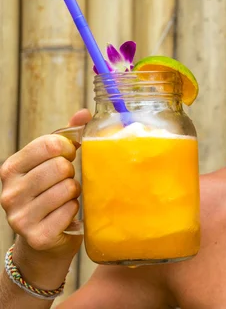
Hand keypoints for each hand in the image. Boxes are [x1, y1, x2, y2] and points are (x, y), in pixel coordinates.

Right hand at [0, 109, 91, 257]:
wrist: (42, 245)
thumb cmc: (50, 196)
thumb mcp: (52, 164)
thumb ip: (67, 137)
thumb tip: (84, 112)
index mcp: (11, 168)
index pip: (48, 144)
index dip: (68, 148)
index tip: (69, 157)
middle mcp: (9, 192)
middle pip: (60, 166)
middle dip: (71, 174)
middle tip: (66, 183)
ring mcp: (20, 216)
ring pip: (68, 188)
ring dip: (74, 193)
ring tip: (66, 200)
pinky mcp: (36, 235)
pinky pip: (71, 210)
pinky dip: (75, 211)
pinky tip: (66, 217)